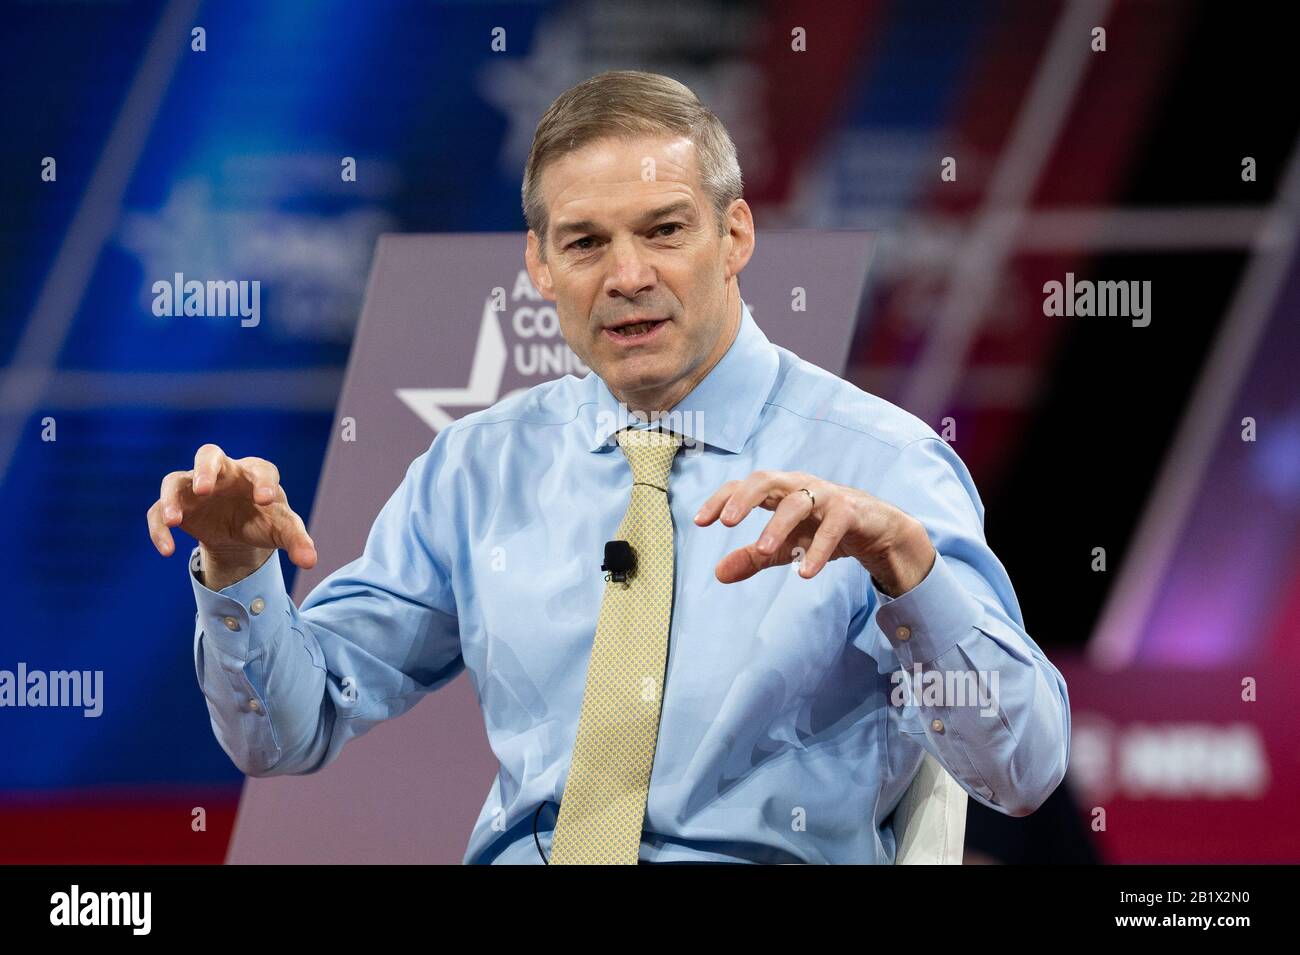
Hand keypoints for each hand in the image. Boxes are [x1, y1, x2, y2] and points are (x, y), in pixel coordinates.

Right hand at [146, 443, 316, 574]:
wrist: (241, 530)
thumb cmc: (264, 520)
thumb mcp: (283, 531)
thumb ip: (297, 541)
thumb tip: (310, 562)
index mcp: (255, 474)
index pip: (261, 470)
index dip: (264, 482)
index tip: (266, 500)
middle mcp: (223, 473)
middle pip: (209, 455)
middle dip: (205, 469)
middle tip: (204, 488)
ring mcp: (195, 487)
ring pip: (174, 480)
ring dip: (171, 498)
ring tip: (174, 520)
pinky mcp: (178, 506)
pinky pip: (158, 512)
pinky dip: (159, 529)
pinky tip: (167, 550)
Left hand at [693, 470, 934, 594]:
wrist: (877, 530)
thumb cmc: (823, 530)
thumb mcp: (786, 547)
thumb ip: (753, 558)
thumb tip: (718, 574)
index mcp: (779, 490)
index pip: (743, 486)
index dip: (720, 499)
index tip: (699, 522)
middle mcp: (800, 486)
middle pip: (767, 480)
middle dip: (744, 497)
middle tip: (727, 522)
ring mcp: (826, 496)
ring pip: (798, 502)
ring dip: (778, 526)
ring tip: (762, 551)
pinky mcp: (851, 511)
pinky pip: (833, 526)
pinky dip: (819, 549)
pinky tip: (805, 572)